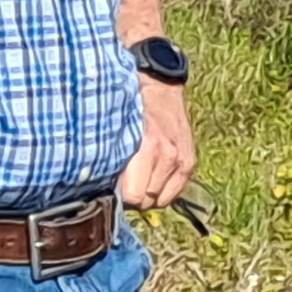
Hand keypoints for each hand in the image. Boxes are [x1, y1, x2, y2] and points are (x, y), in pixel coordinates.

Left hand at [121, 78, 196, 211]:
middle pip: (147, 201)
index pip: (134, 195)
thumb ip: (112, 158)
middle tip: (124, 183)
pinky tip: (153, 179)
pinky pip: (175, 192)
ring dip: (148, 194)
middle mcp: (168, 157)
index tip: (112, 188)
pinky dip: (163, 191)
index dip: (120, 196)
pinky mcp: (189, 162)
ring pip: (160, 200)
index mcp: (147, 148)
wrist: (160, 90)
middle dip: (134, 196)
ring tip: (138, 180)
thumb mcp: (116, 130)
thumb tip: (102, 188)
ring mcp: (181, 161)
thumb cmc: (131, 109)